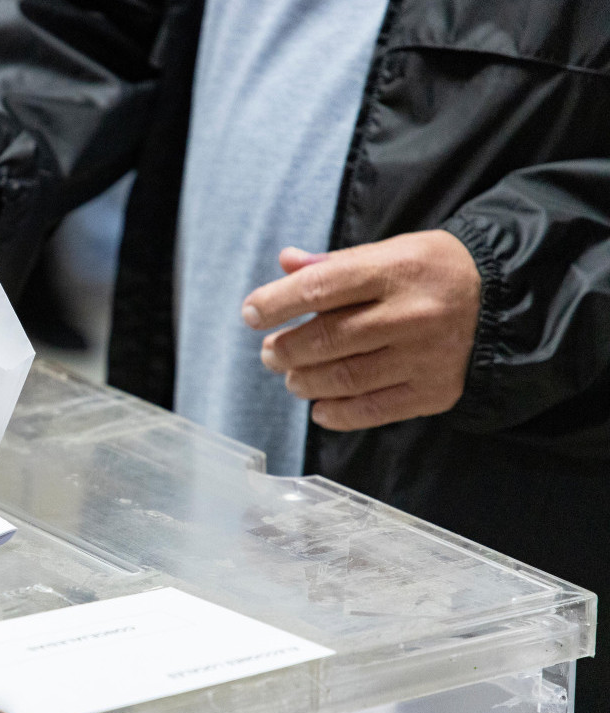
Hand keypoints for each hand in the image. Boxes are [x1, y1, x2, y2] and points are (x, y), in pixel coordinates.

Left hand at [241, 230, 479, 430]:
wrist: (507, 300)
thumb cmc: (433, 272)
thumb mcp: (390, 252)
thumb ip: (335, 264)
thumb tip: (285, 264)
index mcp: (396, 269)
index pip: (321, 287)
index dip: (277, 303)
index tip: (251, 314)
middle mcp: (411, 314)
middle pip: (328, 338)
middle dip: (286, 349)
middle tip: (271, 352)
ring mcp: (425, 357)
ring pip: (344, 378)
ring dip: (304, 381)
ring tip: (292, 376)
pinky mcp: (434, 391)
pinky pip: (373, 410)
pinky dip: (337, 413)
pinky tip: (319, 408)